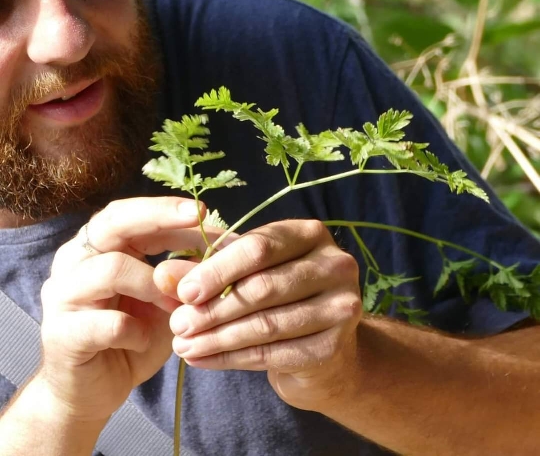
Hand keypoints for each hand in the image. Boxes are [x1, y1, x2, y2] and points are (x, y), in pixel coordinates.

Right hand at [38, 196, 209, 421]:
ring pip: (111, 268)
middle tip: (194, 217)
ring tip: (176, 304)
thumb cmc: (131, 338)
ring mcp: (62, 295)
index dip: (166, 209)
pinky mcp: (62, 334)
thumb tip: (221, 246)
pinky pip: (108, 323)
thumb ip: (183, 274)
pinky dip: (135, 331)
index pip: (130, 214)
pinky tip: (141, 341)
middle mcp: (74, 261)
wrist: (91, 394)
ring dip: (154, 284)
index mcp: (98, 247)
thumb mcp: (164, 301)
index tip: (202, 210)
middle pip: (113, 223)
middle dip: (158, 217)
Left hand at [155, 220, 361, 412]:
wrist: (322, 347)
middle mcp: (335, 264)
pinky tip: (203, 360)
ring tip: (183, 345)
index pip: (259, 247)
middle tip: (177, 323)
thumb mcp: (247, 273)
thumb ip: (208, 271)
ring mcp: (341, 306)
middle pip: (263, 286)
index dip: (217, 270)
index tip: (182, 291)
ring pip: (267, 323)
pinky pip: (273, 354)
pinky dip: (231, 358)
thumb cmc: (278, 296)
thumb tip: (163, 275)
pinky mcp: (334, 347)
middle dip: (214, 307)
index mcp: (311, 234)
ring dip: (218, 337)